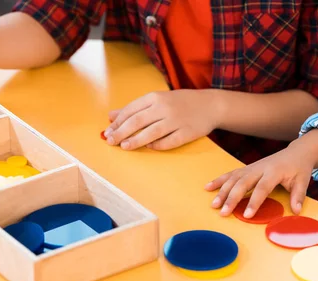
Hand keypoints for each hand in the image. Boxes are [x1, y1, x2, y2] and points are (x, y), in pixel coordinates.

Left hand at [104, 89, 221, 150]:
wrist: (210, 105)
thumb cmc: (180, 103)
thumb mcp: (157, 99)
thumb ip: (135, 108)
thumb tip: (111, 116)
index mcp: (156, 97)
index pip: (131, 110)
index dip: (118, 122)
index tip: (108, 132)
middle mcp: (165, 107)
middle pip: (137, 121)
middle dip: (121, 132)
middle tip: (110, 141)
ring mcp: (177, 120)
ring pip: (151, 132)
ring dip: (135, 141)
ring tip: (124, 147)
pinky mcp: (187, 133)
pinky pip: (169, 142)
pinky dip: (158, 146)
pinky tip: (149, 147)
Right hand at [205, 143, 314, 217]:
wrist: (295, 153)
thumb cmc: (299, 168)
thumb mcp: (303, 181)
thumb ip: (298, 196)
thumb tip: (296, 211)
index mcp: (274, 171)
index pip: (262, 188)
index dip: (254, 201)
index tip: (247, 215)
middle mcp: (260, 168)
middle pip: (242, 183)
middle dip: (232, 198)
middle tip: (223, 212)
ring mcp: (251, 167)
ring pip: (234, 178)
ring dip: (222, 191)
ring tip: (214, 204)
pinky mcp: (246, 168)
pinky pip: (231, 174)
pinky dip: (219, 180)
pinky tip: (208, 187)